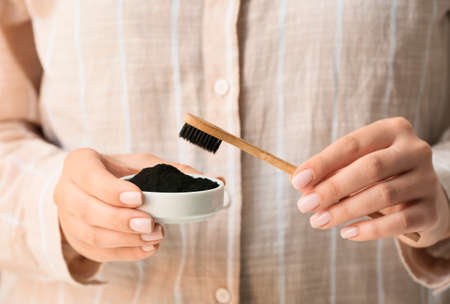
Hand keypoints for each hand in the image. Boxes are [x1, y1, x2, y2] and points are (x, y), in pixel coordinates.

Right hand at [54, 148, 198, 261]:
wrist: (92, 190)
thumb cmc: (118, 172)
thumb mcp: (141, 163)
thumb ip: (172, 170)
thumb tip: (213, 179)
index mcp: (79, 164)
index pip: (90, 177)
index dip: (112, 190)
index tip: (139, 197)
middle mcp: (66, 191)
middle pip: (88, 210)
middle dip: (121, 220)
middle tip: (150, 223)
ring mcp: (68, 219)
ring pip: (93, 235)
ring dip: (126, 238)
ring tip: (154, 235)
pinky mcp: (78, 241)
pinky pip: (99, 253)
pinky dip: (126, 252)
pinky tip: (147, 247)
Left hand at [290, 117, 449, 247]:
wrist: (419, 194)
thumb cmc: (378, 174)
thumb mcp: (356, 163)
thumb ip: (332, 170)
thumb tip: (302, 184)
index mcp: (393, 130)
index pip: (352, 144)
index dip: (322, 163)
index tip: (297, 181)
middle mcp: (415, 150)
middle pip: (370, 167)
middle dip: (333, 188)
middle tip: (305, 205)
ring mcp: (426, 180)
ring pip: (383, 195)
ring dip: (345, 210)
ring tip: (318, 221)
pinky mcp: (431, 210)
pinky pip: (398, 223)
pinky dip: (369, 229)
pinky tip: (346, 232)